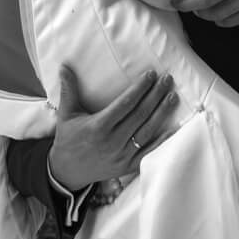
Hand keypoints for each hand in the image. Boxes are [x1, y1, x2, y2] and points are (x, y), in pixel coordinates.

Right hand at [45, 64, 178, 190]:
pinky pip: (148, 153)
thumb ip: (68, 90)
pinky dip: (162, 141)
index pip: (125, 104)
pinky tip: (174, 128)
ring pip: (147, 131)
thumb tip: (64, 66)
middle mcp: (113, 141)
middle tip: (167, 79)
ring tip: (173, 96)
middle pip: (140, 115)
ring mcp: (122, 155)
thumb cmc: (68, 139)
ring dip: (162, 113)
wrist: (67, 172)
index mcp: (99, 126)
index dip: (140, 89)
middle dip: (156, 95)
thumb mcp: (66, 114)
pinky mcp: (127, 166)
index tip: (151, 74)